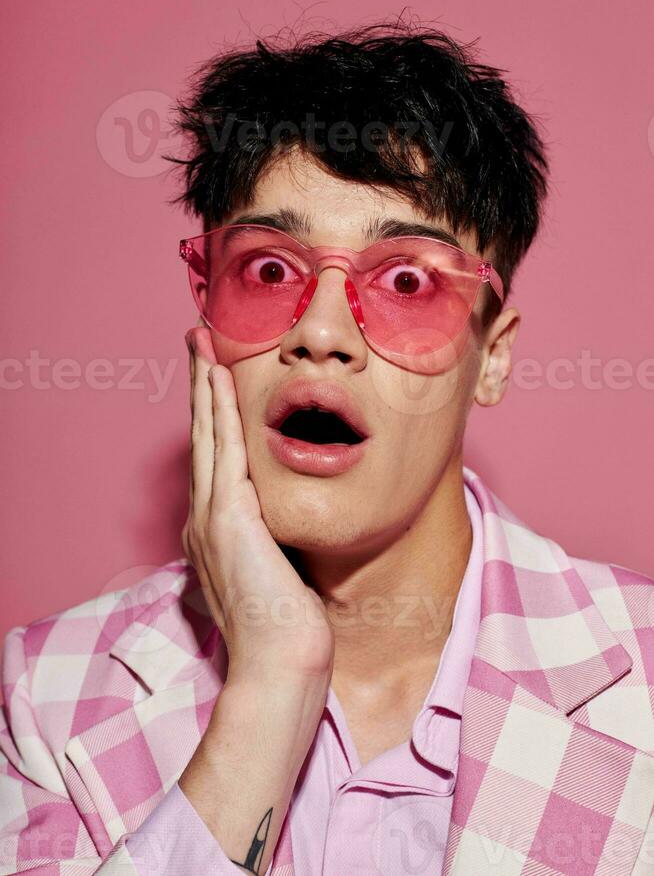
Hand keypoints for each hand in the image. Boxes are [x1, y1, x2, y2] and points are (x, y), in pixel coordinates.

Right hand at [182, 323, 334, 686]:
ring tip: (201, 343)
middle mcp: (206, 517)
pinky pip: (226, 450)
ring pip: (208, 434)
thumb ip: (276, 541)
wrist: (280, 665)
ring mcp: (212, 517)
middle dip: (201, 384)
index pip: (216, 456)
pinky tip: (221, 379)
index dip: (213, 412)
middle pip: (204, 435)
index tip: (216, 375)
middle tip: (198, 340)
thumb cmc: (288, 629)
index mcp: (218, 529)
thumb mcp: (280, 572)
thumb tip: (289, 527)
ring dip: (205, 384)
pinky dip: (221, 411)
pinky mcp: (229, 519)